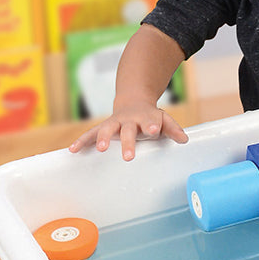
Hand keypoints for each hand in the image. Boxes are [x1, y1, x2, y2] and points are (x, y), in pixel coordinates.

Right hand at [69, 101, 188, 161]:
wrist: (134, 102)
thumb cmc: (151, 118)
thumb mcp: (164, 120)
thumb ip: (173, 129)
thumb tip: (184, 140)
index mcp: (145, 118)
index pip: (150, 122)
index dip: (152, 126)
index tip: (154, 130)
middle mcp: (128, 120)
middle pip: (127, 131)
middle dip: (127, 143)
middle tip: (128, 157)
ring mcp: (114, 123)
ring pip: (107, 129)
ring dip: (103, 139)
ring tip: (102, 149)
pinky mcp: (102, 128)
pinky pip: (90, 134)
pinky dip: (82, 141)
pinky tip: (73, 150)